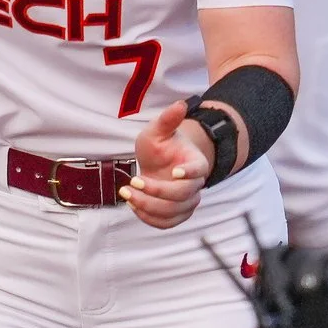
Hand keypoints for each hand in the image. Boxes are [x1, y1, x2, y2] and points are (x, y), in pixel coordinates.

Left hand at [122, 101, 212, 228]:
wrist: (158, 162)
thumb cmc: (160, 145)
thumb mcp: (158, 130)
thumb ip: (168, 119)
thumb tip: (179, 104)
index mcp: (196, 163)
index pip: (199, 171)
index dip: (189, 173)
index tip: (174, 171)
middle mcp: (195, 185)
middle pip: (183, 195)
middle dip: (157, 190)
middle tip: (134, 180)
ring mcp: (186, 202)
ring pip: (174, 212)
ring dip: (149, 206)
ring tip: (128, 194)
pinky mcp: (175, 214)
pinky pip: (166, 223)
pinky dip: (149, 218)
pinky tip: (134, 206)